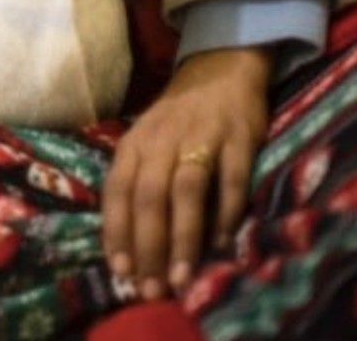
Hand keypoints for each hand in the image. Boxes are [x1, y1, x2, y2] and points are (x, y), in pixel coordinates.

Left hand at [101, 45, 270, 298]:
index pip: (117, 190)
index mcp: (134, 143)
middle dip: (148, 246)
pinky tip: (222, 242)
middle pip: (148, 196)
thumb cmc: (177, 119)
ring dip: (183, 237)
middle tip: (152, 288)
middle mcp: (161, 139)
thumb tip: (130, 245)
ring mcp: (201, 137)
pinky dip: (225, 212)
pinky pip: (230, 179)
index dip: (117, 232)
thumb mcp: (147, 142)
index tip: (121, 273)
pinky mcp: (239, 137)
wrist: (219, 69)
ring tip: (182, 277)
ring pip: (185, 190)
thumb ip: (138, 183)